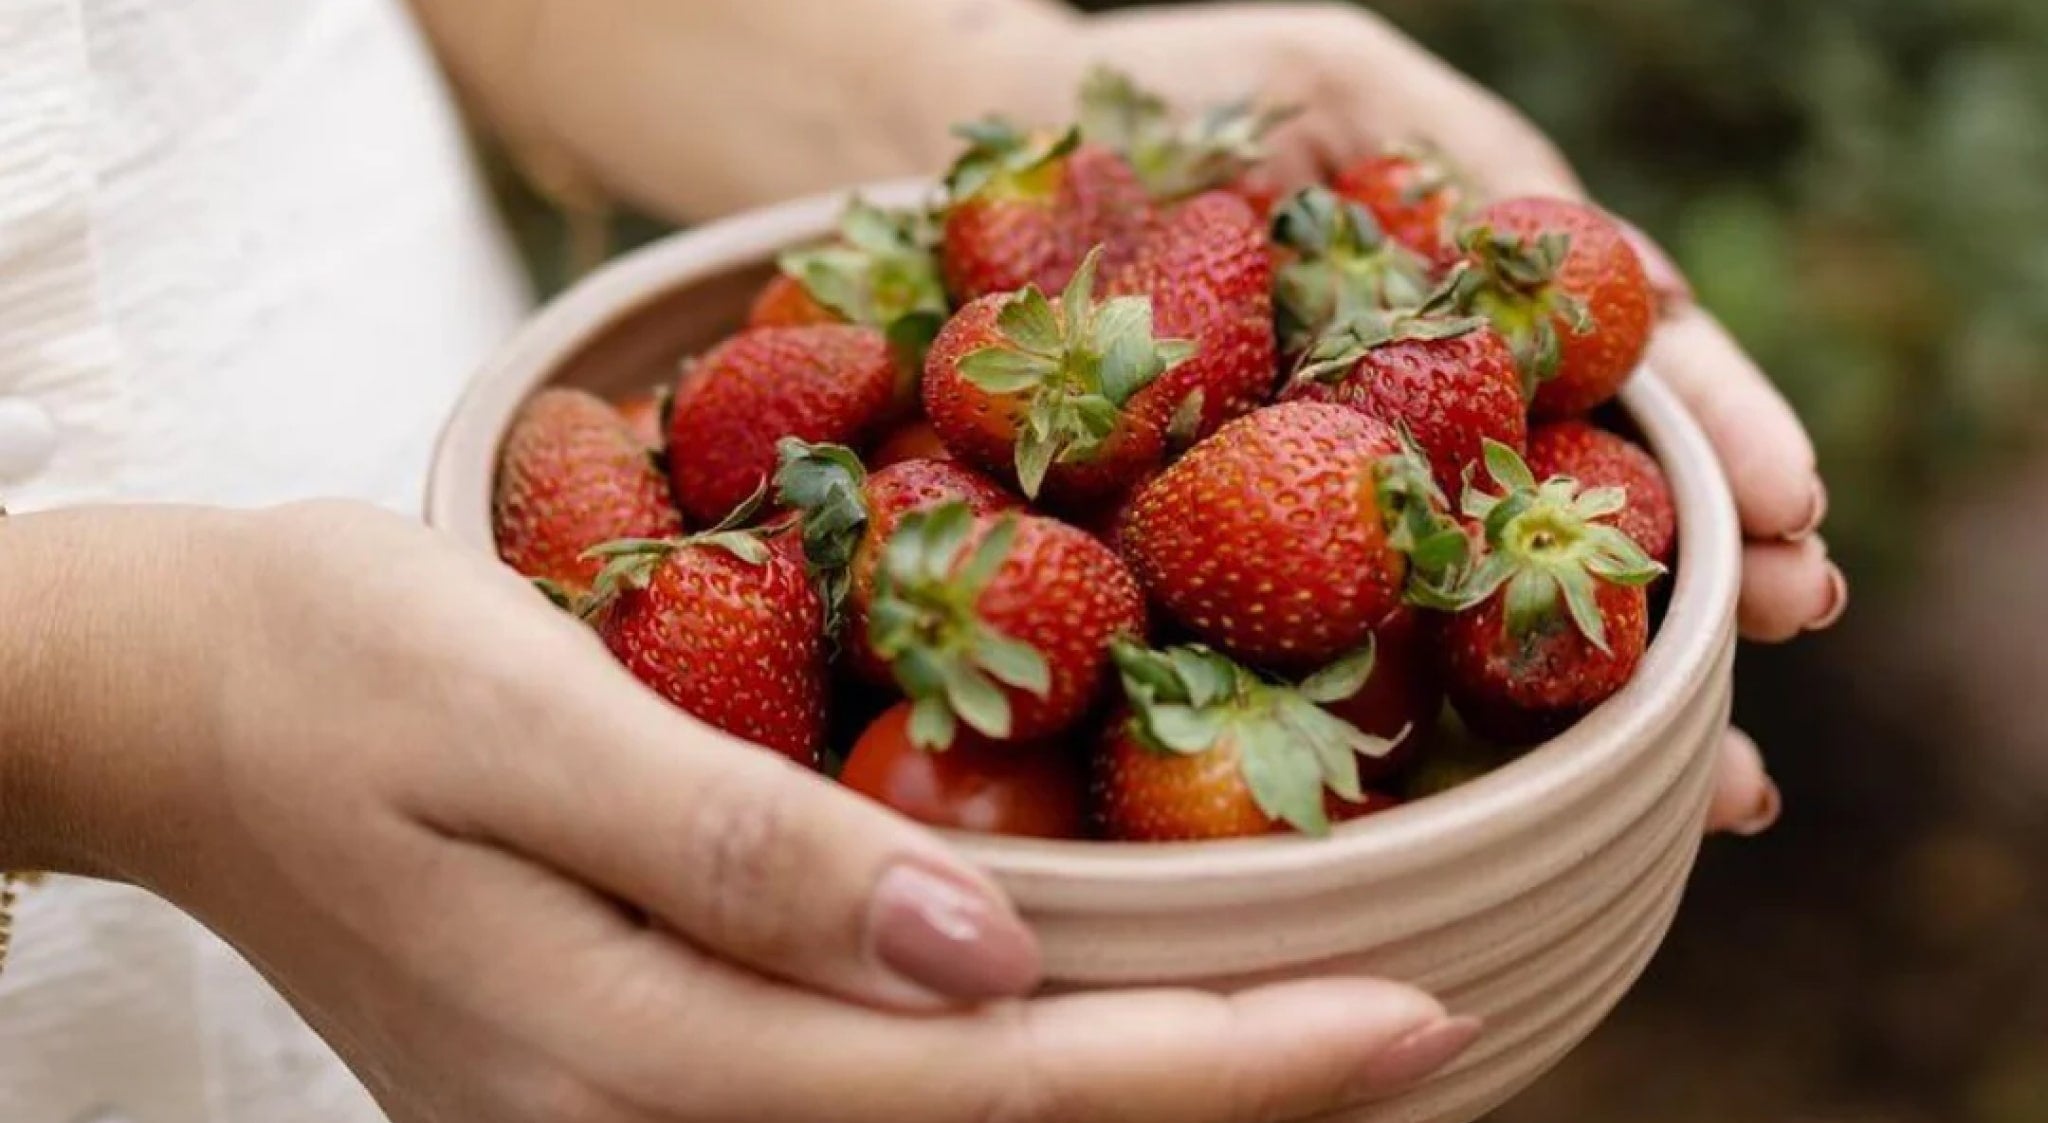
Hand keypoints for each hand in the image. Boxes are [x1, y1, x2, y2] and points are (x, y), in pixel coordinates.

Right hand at [0, 501, 1475, 1121]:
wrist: (174, 704)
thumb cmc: (335, 663)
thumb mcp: (524, 712)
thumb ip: (744, 847)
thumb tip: (983, 962)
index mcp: (631, 1046)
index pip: (991, 1089)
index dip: (1221, 1067)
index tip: (1413, 1016)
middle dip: (1220, 1107)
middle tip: (1418, 1031)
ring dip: (1134, 1103)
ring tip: (1309, 1034)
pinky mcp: (617, 1082)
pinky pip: (853, 1106)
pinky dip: (1004, 1078)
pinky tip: (1095, 1021)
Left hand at [1064, 2, 1837, 836]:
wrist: (936, 156)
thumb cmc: (1155, 104)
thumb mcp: (1350, 95)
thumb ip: (1489, 177)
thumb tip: (1662, 290)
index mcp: (1438, 355)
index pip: (1603, 421)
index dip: (1710, 467)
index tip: (1801, 527)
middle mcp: (1379, 460)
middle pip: (1553, 557)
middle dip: (1683, 632)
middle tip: (1781, 687)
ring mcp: (1277, 537)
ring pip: (1445, 646)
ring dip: (1588, 722)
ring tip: (1711, 792)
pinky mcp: (1162, 593)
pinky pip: (1264, 680)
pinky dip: (1373, 748)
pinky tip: (1476, 811)